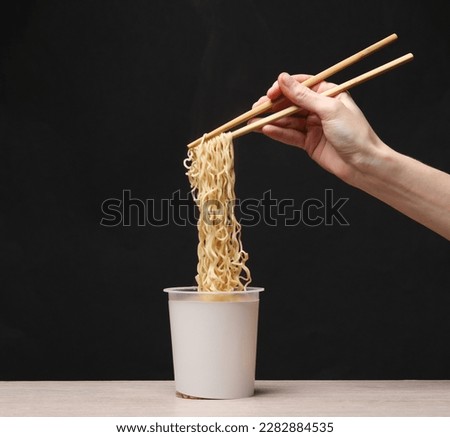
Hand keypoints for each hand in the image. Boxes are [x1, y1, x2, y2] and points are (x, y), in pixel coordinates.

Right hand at [252, 72, 385, 182]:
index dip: (284, 87)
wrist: (364, 164)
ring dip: (271, 120)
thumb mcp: (329, 109)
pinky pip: (290, 135)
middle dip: (273, 105)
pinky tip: (266, 130)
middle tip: (257, 108)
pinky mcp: (308, 143)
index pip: (301, 85)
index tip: (270, 93)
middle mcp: (319, 108)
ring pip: (288, 120)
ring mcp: (313, 126)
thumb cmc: (354, 134)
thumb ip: (304, 96)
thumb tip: (284, 79)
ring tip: (254, 121)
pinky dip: (278, 133)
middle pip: (291, 103)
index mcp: (328, 93)